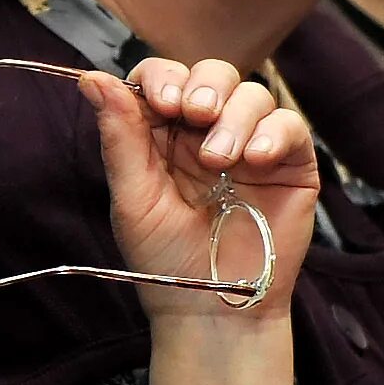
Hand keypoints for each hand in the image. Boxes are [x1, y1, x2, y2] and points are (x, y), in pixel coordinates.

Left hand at [89, 58, 316, 322]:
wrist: (211, 309)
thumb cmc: (165, 259)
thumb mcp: (133, 197)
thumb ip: (119, 136)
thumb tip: (91, 77)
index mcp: (164, 134)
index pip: (165, 78)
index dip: (163, 77)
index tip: (161, 101)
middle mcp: (208, 132)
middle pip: (213, 75)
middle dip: (204, 85)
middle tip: (195, 113)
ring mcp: (251, 145)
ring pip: (252, 94)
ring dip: (235, 117)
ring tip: (219, 160)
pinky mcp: (290, 164)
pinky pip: (291, 125)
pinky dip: (273, 132)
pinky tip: (255, 158)